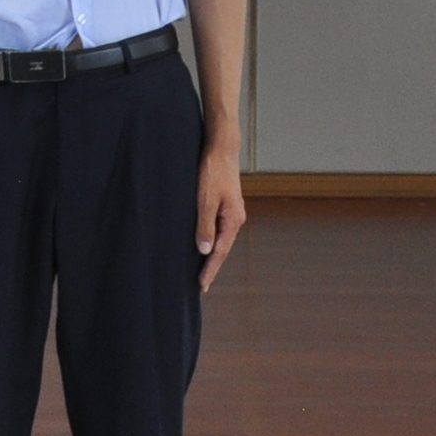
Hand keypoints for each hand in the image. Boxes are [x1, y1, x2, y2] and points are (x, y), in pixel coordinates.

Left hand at [196, 149, 248, 290]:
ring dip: (211, 254)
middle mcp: (235, 218)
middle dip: (211, 267)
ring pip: (220, 239)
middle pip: (222, 248)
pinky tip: (203, 245)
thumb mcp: (205, 200)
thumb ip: (205, 226)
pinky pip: (217, 228)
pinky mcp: (225, 205)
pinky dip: (211, 240)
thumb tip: (204, 251)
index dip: (210, 270)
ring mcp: (231, 212)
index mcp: (233, 220)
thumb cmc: (212, 172)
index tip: (202, 286)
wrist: (221, 149)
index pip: (220, 252)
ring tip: (200, 271)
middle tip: (201, 286)